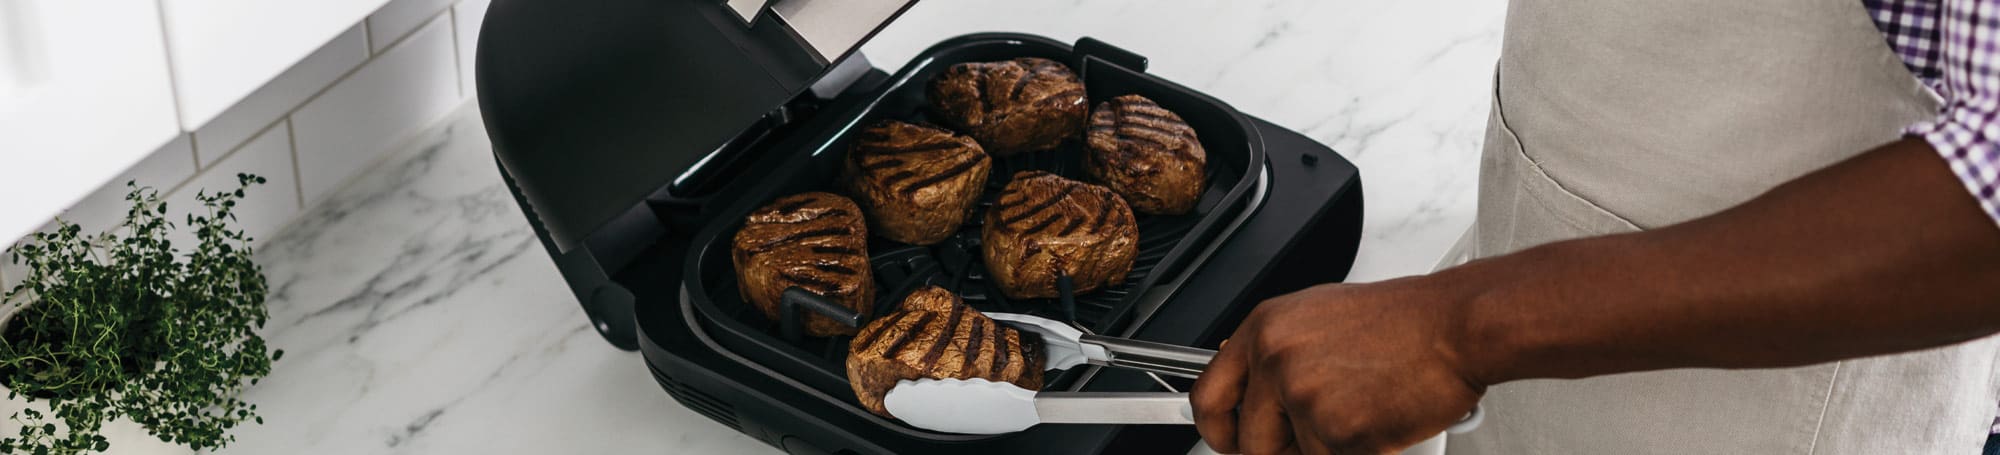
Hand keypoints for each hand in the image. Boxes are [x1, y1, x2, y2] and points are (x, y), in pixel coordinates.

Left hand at [1190, 279, 1485, 453]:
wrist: (1457, 326)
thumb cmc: (1405, 323)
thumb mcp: (1319, 319)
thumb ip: (1280, 354)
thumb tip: (1256, 392)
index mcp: (1265, 328)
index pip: (1209, 395)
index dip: (1219, 431)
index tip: (1231, 442)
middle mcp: (1275, 357)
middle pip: (1248, 441)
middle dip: (1277, 453)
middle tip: (1312, 443)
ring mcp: (1302, 393)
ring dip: (1327, 448)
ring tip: (1362, 412)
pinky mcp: (1334, 428)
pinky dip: (1359, 452)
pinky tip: (1380, 418)